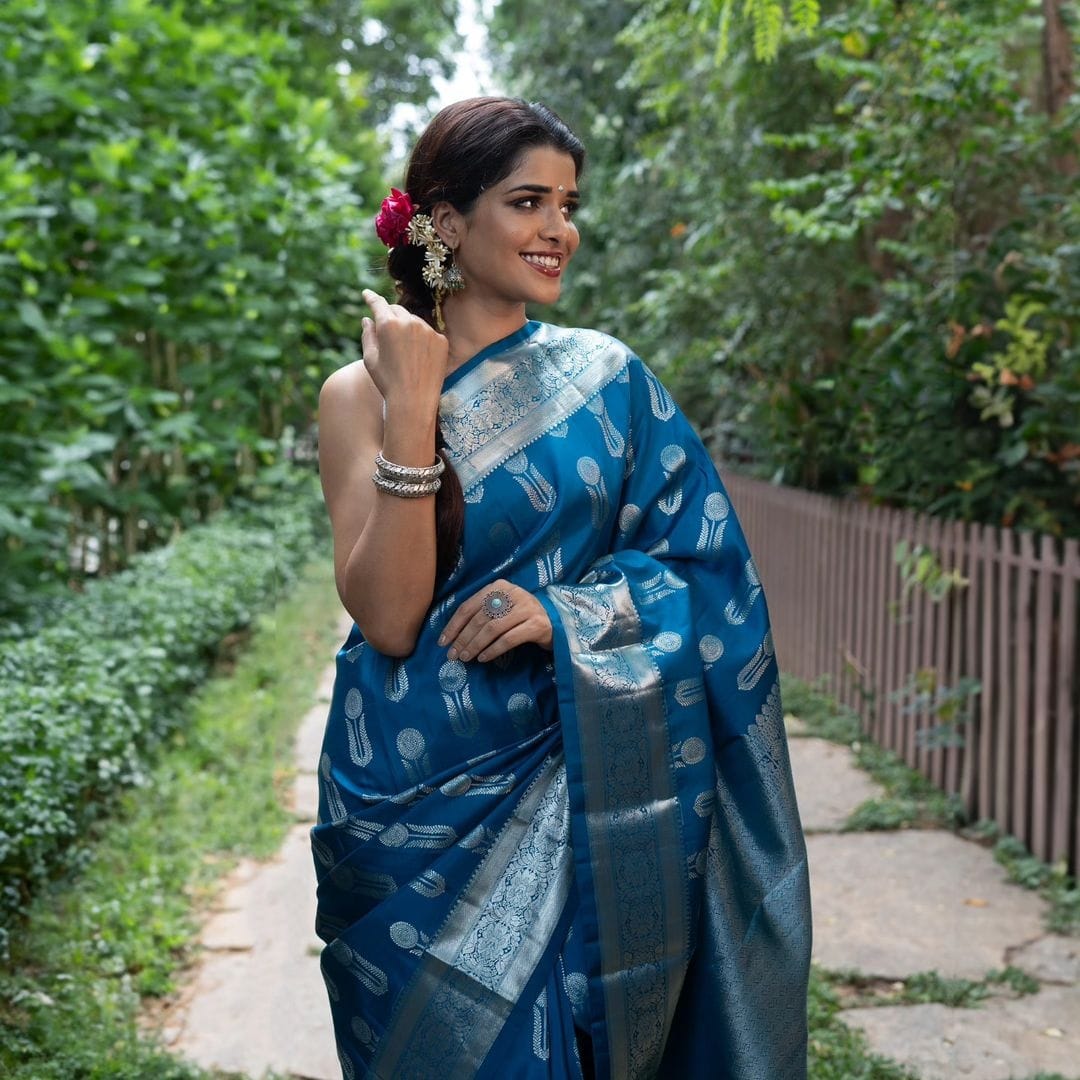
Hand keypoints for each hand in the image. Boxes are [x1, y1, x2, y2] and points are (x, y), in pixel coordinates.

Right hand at [361, 288, 447, 407]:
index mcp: (388, 324)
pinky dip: (423, 340)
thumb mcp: (370, 359)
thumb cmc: (387, 382)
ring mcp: (428, 330)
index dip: (371, 298)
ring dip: (408, 328)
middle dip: (390, 316)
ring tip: (404, 353)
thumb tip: (367, 319)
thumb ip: (368, 335)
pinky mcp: (442, 340)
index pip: (378, 304)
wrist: (414, 401)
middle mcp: (410, 322)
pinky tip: (418, 358)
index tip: (367, 294)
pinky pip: (429, 334)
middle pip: (397, 310)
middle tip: (387, 331)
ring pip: (415, 321)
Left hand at [438, 580, 552, 661]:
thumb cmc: (519, 616)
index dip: (454, 625)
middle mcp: (512, 593)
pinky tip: (483, 658)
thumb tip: (452, 636)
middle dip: (463, 638)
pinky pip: (509, 639)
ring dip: (475, 645)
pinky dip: (493, 650)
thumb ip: (480, 615)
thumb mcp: (500, 608)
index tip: (443, 642)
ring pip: (492, 628)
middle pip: (479, 618)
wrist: (555, 621)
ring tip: (466, 658)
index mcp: (498, 587)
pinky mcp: (537, 624)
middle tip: (453, 655)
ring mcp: (526, 608)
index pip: (469, 606)